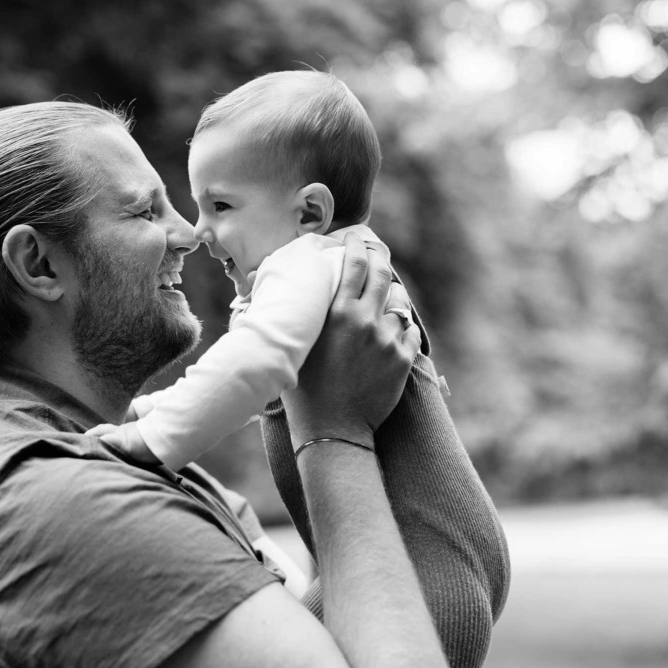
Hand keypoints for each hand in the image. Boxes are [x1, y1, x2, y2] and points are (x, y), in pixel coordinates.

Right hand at [286, 235, 422, 450]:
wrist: (333, 429)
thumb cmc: (304, 391)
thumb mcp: (293, 348)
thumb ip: (291, 318)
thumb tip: (257, 294)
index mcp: (337, 314)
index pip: (354, 265)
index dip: (357, 245)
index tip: (356, 238)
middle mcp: (365, 321)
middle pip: (382, 274)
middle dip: (380, 257)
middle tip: (375, 252)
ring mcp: (387, 339)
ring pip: (400, 300)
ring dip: (392, 294)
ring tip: (385, 293)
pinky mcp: (403, 359)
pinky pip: (410, 329)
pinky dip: (402, 325)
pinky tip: (393, 327)